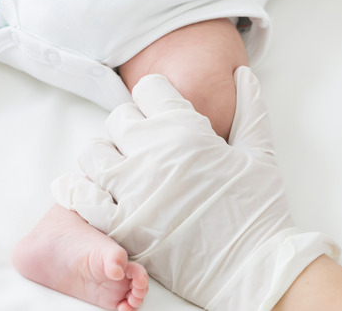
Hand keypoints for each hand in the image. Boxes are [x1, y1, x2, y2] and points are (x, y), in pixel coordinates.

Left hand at [52, 66, 339, 309]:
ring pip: (92, 153)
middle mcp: (153, 154)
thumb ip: (250, 108)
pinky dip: (80, 192)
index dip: (157, 99)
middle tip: (145, 147)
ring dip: (104, 157)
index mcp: (186, 131)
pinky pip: (82, 199)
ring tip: (121, 170)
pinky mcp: (121, 227)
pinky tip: (91, 191)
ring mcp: (133, 191)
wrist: (254, 268)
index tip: (162, 115)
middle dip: (131, 128)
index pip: (149, 89)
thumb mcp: (261, 152)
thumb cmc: (260, 210)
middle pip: (118, 119)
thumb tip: (243, 73)